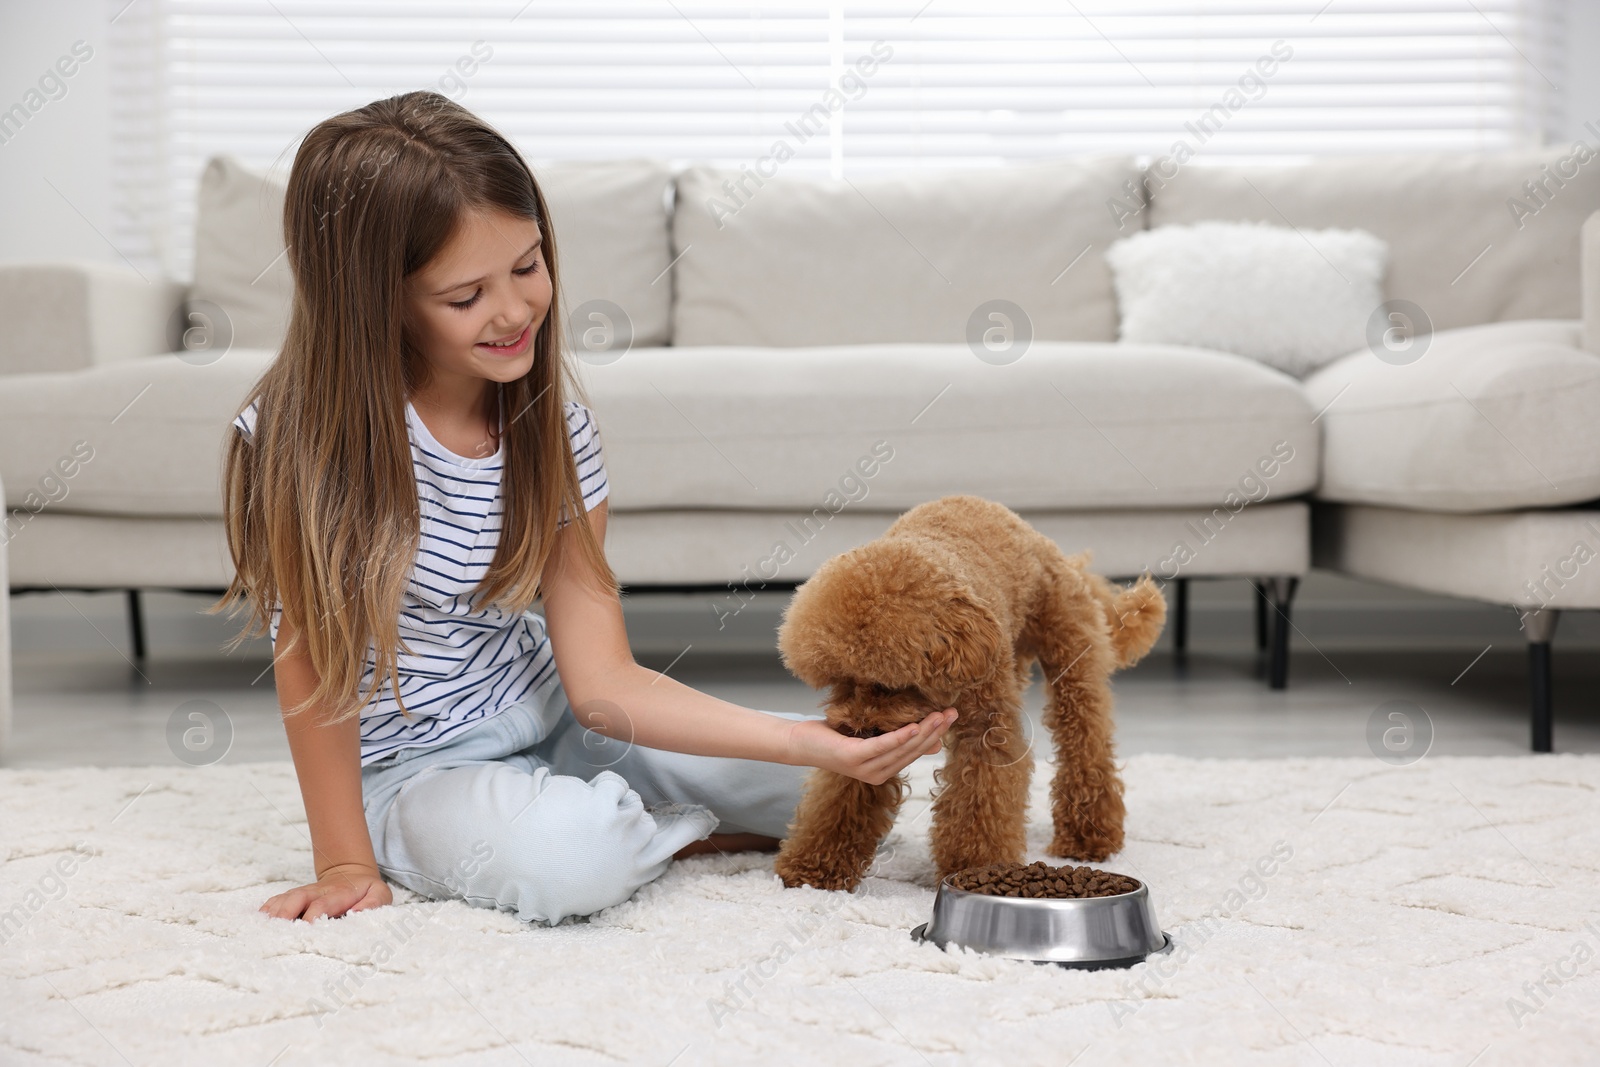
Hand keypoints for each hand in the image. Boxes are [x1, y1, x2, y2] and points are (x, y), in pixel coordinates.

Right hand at [259, 862, 391, 921]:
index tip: (307, 929)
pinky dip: (265, 912)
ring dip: (272, 914)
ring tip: (261, 930)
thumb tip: (356, 914)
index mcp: (338, 893)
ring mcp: (302, 893)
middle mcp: (316, 892)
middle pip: (296, 899)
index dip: (313, 916)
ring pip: (283, 900)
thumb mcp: (379, 894)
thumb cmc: (366, 891)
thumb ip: (372, 904)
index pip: (322, 905)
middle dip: (285, 914)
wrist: (351, 874)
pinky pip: (275, 902)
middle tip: (275, 932)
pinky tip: (256, 924)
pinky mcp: (293, 897)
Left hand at [787, 708, 957, 783]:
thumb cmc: (834, 736)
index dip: (935, 735)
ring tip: (939, 716)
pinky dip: (900, 737)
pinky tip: (915, 726)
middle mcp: (877, 773)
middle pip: (913, 751)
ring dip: (924, 732)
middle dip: (935, 732)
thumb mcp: (870, 735)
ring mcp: (866, 769)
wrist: (801, 743)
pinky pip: (882, 746)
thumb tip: (929, 740)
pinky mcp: (854, 759)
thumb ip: (896, 738)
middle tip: (952, 713)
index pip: (916, 752)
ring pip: (902, 750)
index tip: (951, 716)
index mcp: (883, 769)